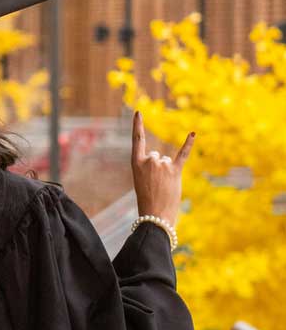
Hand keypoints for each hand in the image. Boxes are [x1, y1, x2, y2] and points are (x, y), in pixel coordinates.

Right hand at [131, 110, 194, 227]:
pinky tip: (193, 133)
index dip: (137, 125)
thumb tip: (165, 159)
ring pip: (167, 161)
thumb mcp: (142, 181)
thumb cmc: (148, 200)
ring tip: (164, 187)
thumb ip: (151, 167)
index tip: (138, 112)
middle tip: (155, 185)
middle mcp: (150, 160)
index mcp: (136, 163)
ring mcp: (162, 165)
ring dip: (168, 173)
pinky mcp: (175, 170)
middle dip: (158, 169)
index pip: (137, 140)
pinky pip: (183, 154)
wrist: (155, 216)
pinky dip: (188, 144)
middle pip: (156, 156)